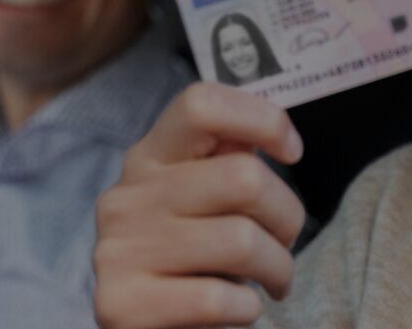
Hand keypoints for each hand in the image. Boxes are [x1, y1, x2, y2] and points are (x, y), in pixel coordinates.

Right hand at [94, 83, 306, 328]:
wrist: (155, 325)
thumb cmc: (200, 255)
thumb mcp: (209, 196)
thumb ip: (231, 157)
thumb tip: (271, 132)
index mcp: (151, 157)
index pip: (201, 104)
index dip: (264, 119)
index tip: (293, 152)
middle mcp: (127, 197)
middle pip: (244, 177)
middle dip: (289, 216)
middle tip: (286, 242)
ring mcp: (118, 251)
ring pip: (241, 241)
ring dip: (278, 268)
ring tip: (274, 279)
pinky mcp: (121, 305)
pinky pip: (218, 299)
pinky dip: (248, 308)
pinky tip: (241, 309)